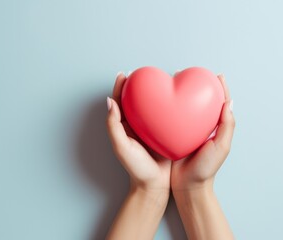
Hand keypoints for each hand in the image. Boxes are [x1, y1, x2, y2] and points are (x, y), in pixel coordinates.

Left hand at [106, 72, 171, 192]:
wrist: (155, 184)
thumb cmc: (136, 168)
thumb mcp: (121, 147)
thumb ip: (114, 125)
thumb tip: (109, 101)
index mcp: (124, 127)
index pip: (120, 102)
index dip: (120, 88)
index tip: (124, 74)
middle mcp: (137, 126)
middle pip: (135, 101)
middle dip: (137, 86)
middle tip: (142, 73)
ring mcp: (151, 129)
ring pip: (150, 107)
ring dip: (152, 93)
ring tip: (157, 80)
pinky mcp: (164, 133)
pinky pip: (164, 116)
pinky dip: (167, 106)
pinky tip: (173, 99)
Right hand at [171, 74, 234, 190]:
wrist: (188, 186)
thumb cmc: (206, 169)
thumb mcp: (221, 147)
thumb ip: (226, 125)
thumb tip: (229, 102)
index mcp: (216, 128)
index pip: (221, 104)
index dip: (221, 89)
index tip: (217, 75)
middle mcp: (203, 127)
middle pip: (203, 102)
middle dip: (199, 87)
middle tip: (194, 74)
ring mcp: (188, 131)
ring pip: (187, 107)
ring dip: (184, 93)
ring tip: (178, 80)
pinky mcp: (175, 135)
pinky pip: (173, 117)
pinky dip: (171, 106)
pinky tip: (165, 99)